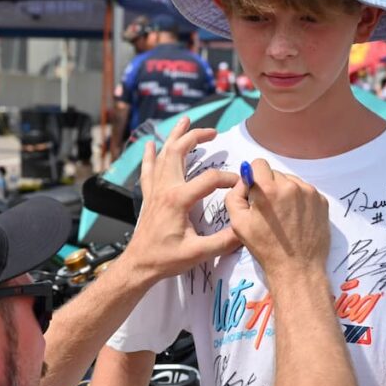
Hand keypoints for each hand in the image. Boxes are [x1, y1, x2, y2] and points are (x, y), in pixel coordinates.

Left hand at [120, 117, 239, 283]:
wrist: (139, 265)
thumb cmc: (166, 259)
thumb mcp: (198, 253)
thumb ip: (224, 241)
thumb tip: (246, 228)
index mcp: (178, 199)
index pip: (210, 179)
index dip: (228, 179)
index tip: (241, 185)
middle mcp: (165, 189)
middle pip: (179, 152)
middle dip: (196, 137)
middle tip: (213, 131)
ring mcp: (155, 191)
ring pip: (163, 155)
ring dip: (175, 136)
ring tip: (185, 121)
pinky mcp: (149, 196)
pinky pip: (148, 170)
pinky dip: (150, 155)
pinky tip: (150, 144)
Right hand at [223, 159, 329, 282]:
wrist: (298, 268)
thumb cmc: (265, 247)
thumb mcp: (238, 223)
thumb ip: (235, 195)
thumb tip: (244, 180)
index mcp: (268, 190)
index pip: (258, 164)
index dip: (253, 177)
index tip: (254, 193)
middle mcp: (291, 185)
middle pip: (274, 173)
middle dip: (269, 187)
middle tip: (268, 209)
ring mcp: (309, 192)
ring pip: (291, 181)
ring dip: (284, 192)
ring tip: (284, 216)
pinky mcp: (322, 201)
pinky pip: (305, 191)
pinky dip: (299, 200)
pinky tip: (296, 218)